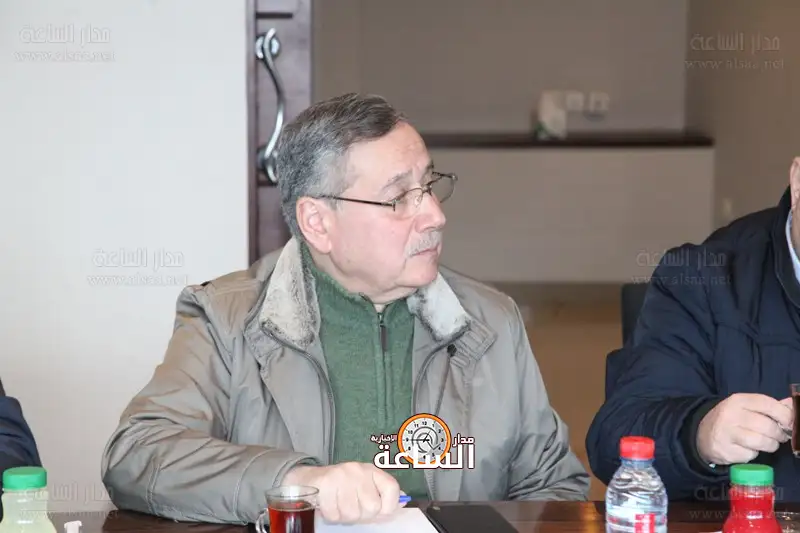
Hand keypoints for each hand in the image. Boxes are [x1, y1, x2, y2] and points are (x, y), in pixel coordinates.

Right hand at [281, 462, 403, 523]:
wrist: (308, 478)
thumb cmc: (340, 485)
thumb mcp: (363, 485)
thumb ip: (382, 495)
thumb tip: (403, 503)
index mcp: (371, 470)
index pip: (392, 489)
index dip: (389, 506)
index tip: (380, 511)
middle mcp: (358, 470)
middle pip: (372, 508)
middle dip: (361, 514)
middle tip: (351, 507)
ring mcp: (342, 476)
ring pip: (352, 514)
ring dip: (344, 516)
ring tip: (338, 505)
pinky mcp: (326, 484)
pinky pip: (334, 514)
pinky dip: (331, 515)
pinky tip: (328, 505)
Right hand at [696, 393, 792, 465]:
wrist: (702, 434)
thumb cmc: (731, 419)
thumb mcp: (746, 408)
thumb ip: (770, 406)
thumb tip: (793, 405)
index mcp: (738, 401)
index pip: (768, 404)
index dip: (784, 414)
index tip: (790, 423)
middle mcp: (731, 415)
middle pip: (768, 426)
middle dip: (779, 434)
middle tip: (779, 436)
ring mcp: (727, 433)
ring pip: (762, 442)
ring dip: (771, 445)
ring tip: (767, 443)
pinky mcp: (726, 451)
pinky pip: (751, 455)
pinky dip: (754, 454)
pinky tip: (748, 449)